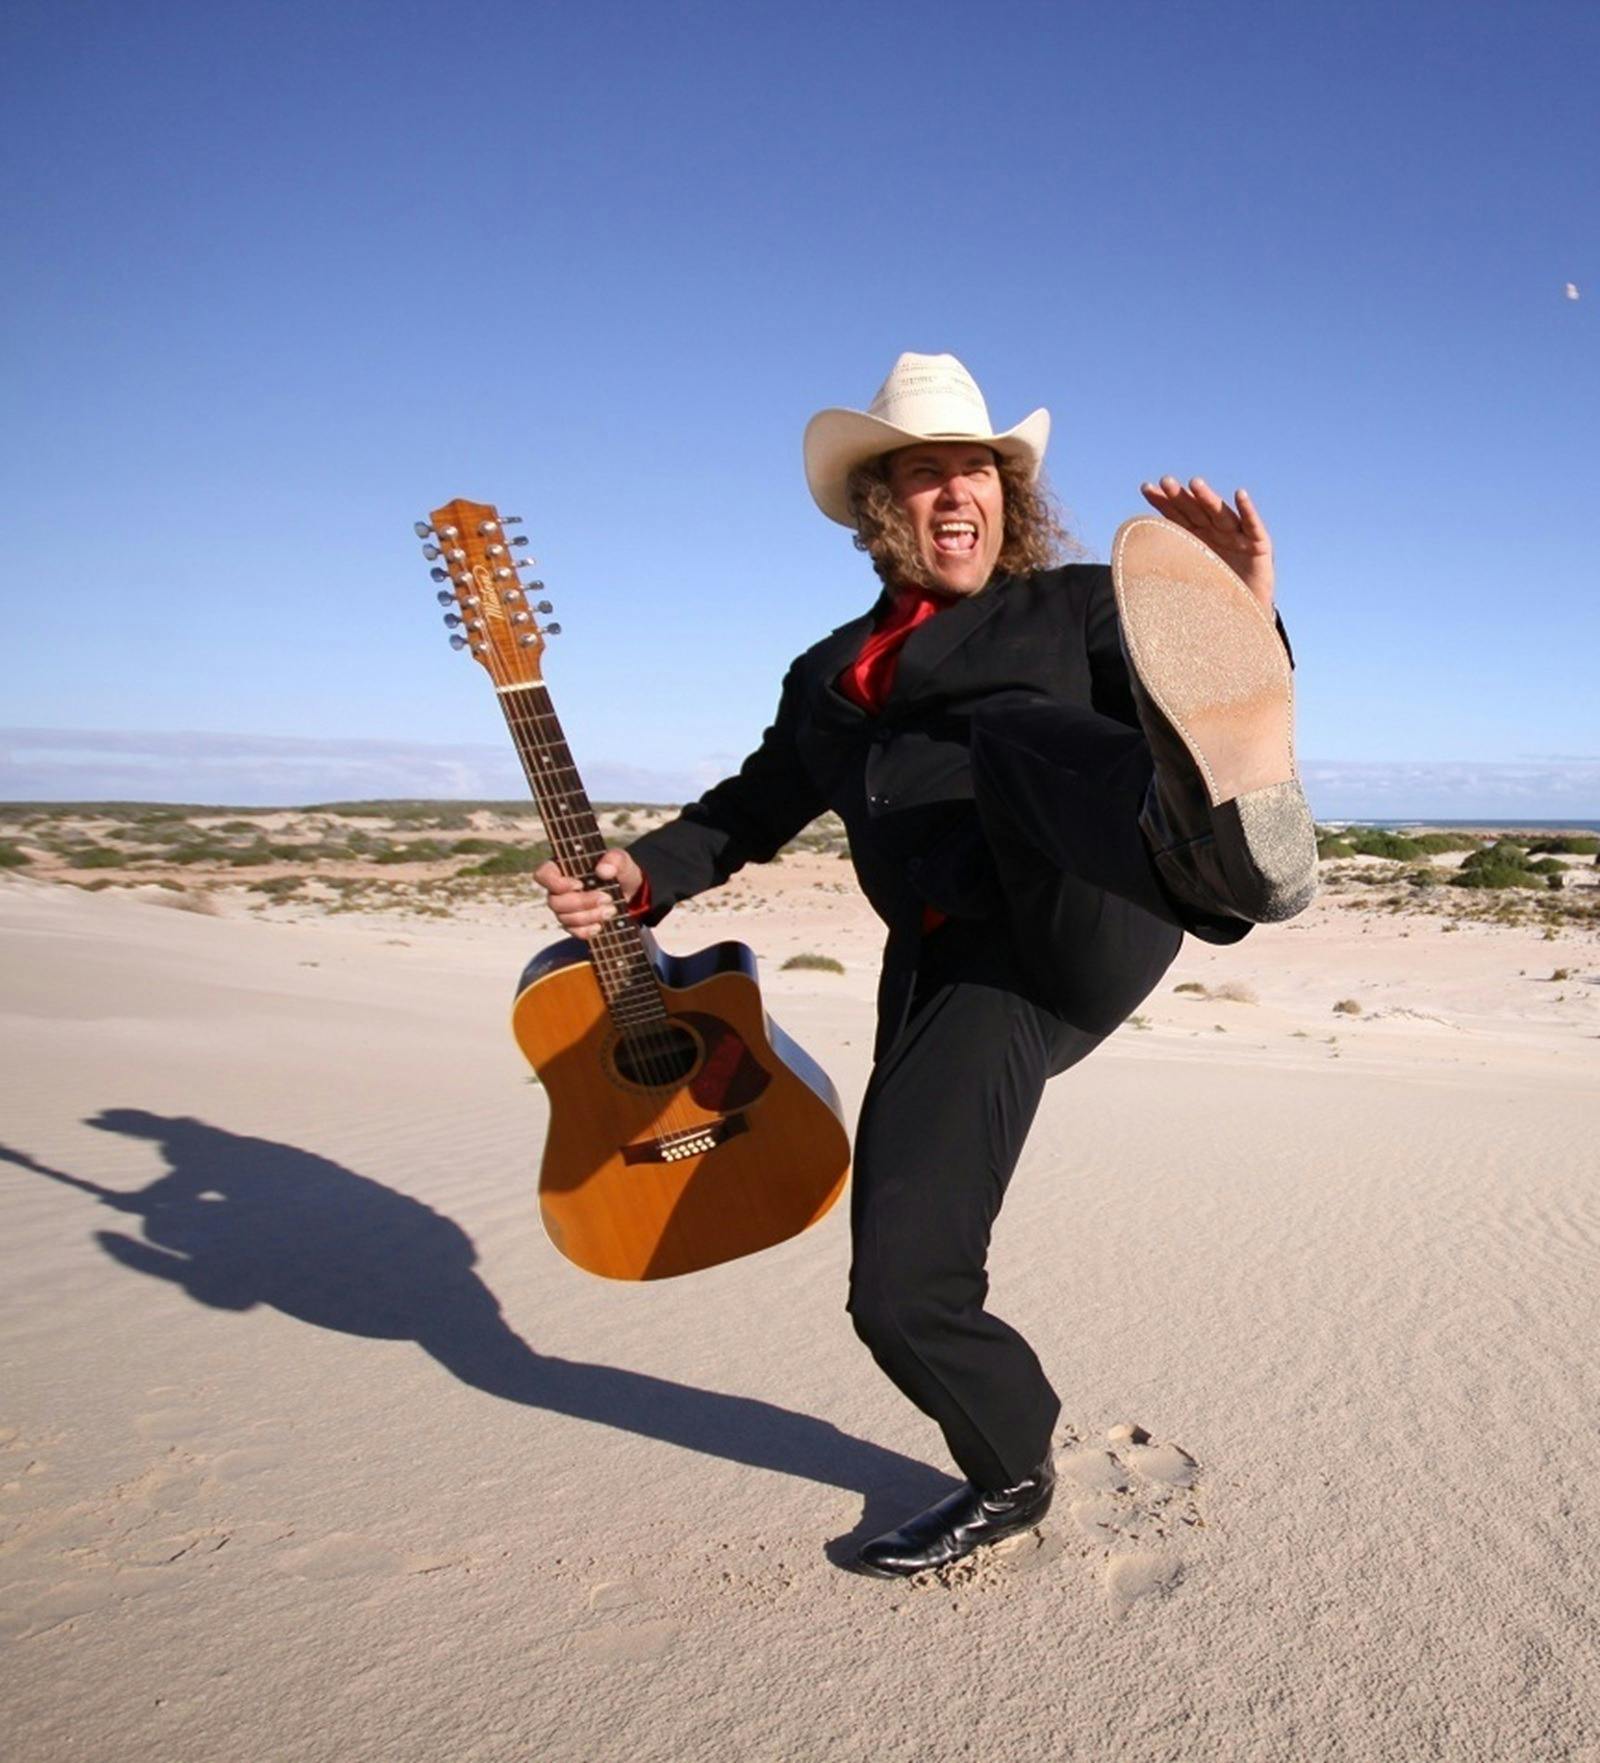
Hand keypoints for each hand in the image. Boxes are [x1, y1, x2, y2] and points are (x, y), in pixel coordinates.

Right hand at [532, 848, 644, 940]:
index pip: (543, 875)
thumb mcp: (621, 860)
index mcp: (562, 867)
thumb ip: (614, 859)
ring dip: (589, 916)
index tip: (580, 885)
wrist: (628, 891)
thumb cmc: (617, 870)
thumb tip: (603, 871)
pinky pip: (573, 931)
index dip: (557, 883)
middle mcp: (557, 889)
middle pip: (555, 902)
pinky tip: (600, 925)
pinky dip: (587, 930)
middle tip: (607, 898)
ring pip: (564, 918)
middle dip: (582, 902)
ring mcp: (564, 908)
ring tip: (611, 910)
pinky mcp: (573, 924)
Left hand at [1139, 476, 1273, 614]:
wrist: (1243, 620)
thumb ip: (1164, 573)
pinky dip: (1248, 511)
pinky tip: (1240, 494)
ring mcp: (1237, 538)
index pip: (1176, 517)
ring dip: (1208, 498)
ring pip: (1221, 515)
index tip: (1146, 488)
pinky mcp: (1259, 546)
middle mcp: (1215, 534)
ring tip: (1195, 484)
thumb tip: (1128, 568)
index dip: (1163, 502)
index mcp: (1195, 541)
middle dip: (1181, 496)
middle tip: (1166, 481)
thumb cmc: (1211, 602)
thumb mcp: (1183, 585)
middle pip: (1196, 511)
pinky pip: (1253, 526)